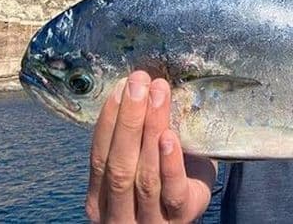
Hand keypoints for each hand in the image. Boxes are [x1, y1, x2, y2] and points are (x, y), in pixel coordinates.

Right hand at [85, 71, 215, 222]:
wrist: (193, 209)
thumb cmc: (166, 182)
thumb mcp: (141, 163)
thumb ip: (136, 139)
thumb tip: (138, 86)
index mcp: (101, 199)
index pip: (99, 158)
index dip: (109, 120)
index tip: (121, 86)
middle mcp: (119, 215)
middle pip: (120, 166)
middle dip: (128, 119)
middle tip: (140, 83)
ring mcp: (150, 221)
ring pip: (145, 176)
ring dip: (151, 130)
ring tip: (159, 96)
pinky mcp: (181, 218)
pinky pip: (173, 192)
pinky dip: (170, 163)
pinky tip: (169, 137)